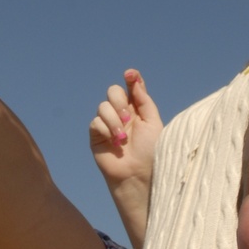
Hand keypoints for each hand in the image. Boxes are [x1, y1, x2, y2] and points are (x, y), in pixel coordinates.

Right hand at [88, 69, 161, 188]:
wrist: (137, 174)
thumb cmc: (150, 152)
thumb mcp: (153, 123)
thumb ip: (144, 101)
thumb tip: (135, 80)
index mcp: (137, 109)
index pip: (132, 87)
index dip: (130, 78)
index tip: (130, 74)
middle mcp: (121, 114)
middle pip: (113, 91)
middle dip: (119, 101)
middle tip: (128, 119)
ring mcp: (108, 124)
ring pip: (103, 106)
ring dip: (114, 120)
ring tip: (122, 138)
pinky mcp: (96, 135)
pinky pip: (95, 122)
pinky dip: (106, 130)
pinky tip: (114, 143)